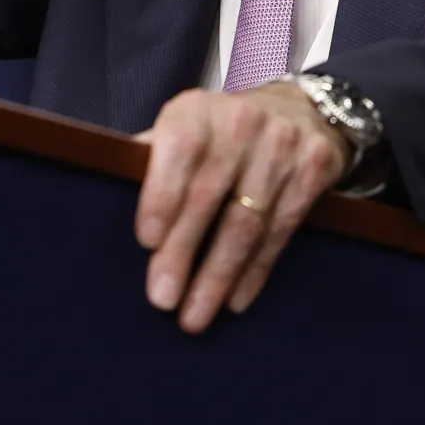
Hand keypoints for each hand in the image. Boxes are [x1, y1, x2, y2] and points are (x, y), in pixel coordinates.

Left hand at [134, 82, 350, 332]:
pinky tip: (235, 300)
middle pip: (209, 195)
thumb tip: (111, 199)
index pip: (179, 149)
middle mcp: (242, 122)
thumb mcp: (185, 129)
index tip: (148, 242)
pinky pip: (280, 231)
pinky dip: (255, 271)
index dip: (162, 194)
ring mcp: (283, 145)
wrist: (298, 111)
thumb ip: (152, 160)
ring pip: (246, 222)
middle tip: (163, 297)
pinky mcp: (313, 169)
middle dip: (184, 252)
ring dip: (218, 275)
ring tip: (195, 314)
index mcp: (196, 110)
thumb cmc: (221, 132)